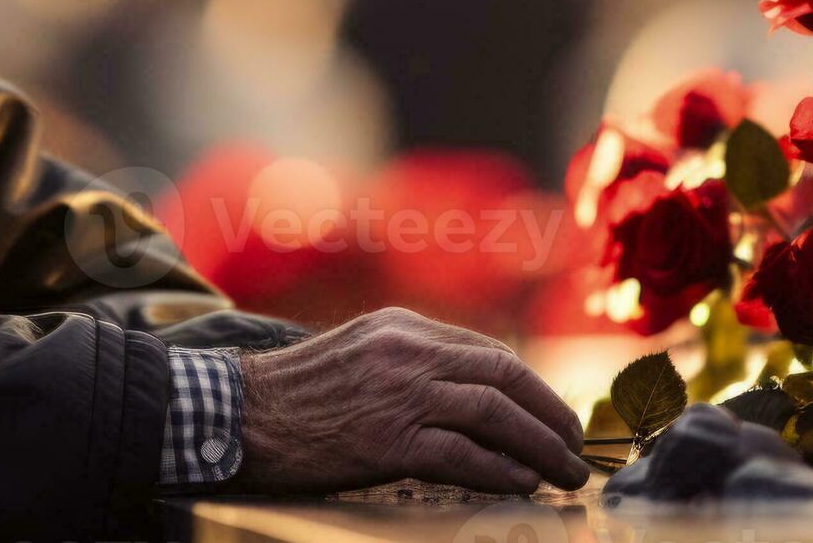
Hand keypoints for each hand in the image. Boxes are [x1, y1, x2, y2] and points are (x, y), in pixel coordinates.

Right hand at [223, 308, 589, 494]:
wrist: (237, 415)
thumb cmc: (294, 394)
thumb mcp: (358, 354)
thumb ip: (410, 363)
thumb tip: (470, 395)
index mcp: (403, 328)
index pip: (489, 352)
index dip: (532, 387)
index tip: (555, 415)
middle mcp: (408, 353)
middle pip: (505, 376)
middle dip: (551, 414)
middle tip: (575, 446)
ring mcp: (398, 394)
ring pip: (495, 413)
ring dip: (540, 446)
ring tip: (564, 472)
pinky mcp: (386, 439)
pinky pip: (462, 453)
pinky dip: (500, 469)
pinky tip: (522, 484)